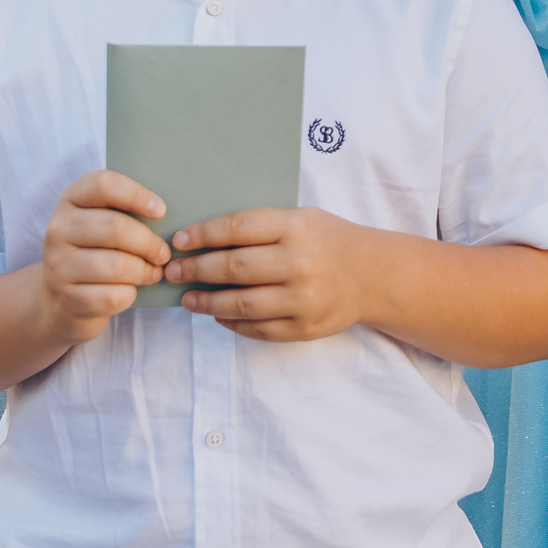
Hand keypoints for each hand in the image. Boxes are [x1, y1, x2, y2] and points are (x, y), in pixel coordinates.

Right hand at [27, 170, 172, 348]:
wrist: (62, 299)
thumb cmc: (95, 252)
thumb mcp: (100, 222)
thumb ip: (124, 210)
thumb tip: (163, 213)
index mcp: (70, 200)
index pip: (103, 185)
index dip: (136, 195)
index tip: (160, 211)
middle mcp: (58, 229)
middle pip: (115, 228)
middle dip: (149, 243)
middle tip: (163, 253)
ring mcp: (58, 265)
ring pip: (117, 266)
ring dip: (144, 271)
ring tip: (153, 272)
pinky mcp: (67, 298)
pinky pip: (112, 296)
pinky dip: (130, 295)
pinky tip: (131, 290)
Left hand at [164, 205, 381, 341]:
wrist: (374, 276)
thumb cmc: (329, 241)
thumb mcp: (302, 219)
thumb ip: (261, 228)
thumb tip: (204, 240)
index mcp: (296, 228)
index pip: (238, 229)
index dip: (202, 235)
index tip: (178, 241)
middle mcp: (299, 263)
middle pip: (233, 268)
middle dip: (195, 270)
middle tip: (172, 271)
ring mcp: (302, 299)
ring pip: (240, 304)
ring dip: (206, 302)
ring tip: (187, 299)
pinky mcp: (304, 327)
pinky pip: (257, 328)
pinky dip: (231, 323)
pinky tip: (218, 316)